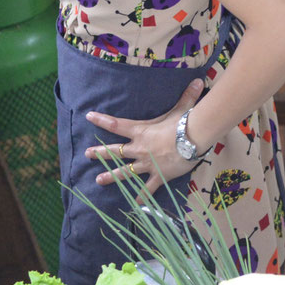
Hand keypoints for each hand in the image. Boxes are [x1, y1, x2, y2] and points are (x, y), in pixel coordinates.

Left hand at [85, 78, 205, 193]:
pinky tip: (135, 204)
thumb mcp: (183, 108)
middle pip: (115, 151)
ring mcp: (147, 164)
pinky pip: (148, 188)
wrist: (193, 140)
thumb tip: (198, 81)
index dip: (101, 120)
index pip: (116, 124)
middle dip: (99, 152)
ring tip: (98, 180)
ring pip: (125, 171)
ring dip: (111, 176)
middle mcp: (140, 149)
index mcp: (141, 131)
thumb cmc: (185, 123)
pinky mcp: (158, 175)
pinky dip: (142, 196)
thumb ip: (187, 96)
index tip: (88, 116)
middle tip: (86, 154)